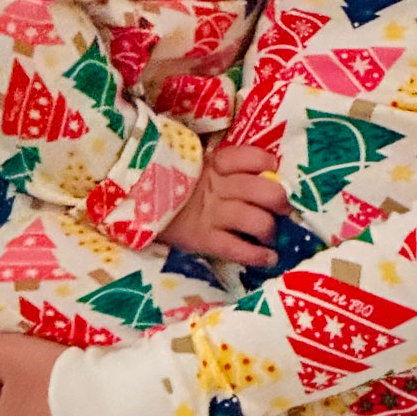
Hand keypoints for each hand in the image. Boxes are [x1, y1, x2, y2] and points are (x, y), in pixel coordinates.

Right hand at [159, 144, 286, 267]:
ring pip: (254, 220)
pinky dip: (257, 255)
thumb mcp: (196, 166)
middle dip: (279, 200)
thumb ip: (223, 167)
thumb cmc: (172, 183)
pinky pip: (236, 248)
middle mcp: (217, 187)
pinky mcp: (202, 239)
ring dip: (270, 230)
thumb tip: (262, 170)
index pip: (248, 157)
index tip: (273, 168)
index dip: (266, 162)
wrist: (133, 202)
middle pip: (262, 190)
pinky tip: (269, 258)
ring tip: (271, 236)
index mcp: (214, 164)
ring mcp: (210, 214)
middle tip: (282, 208)